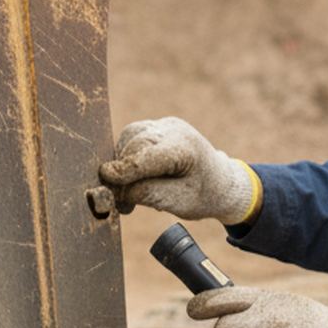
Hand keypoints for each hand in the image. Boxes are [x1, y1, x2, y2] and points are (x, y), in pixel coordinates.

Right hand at [98, 117, 258, 223]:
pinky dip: (127, 157)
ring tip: (128, 192)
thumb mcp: (178, 203)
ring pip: (129, 138)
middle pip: (134, 145)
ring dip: (122, 163)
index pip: (147, 155)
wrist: (221, 182)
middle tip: (121, 202)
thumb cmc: (203, 195)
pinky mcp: (156, 127)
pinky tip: (133, 177)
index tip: (105, 178)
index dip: (124, 168)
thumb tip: (114, 190)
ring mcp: (164, 125)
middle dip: (121, 171)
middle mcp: (174, 129)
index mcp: (185, 147)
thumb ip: (146, 194)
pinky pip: (132, 137)